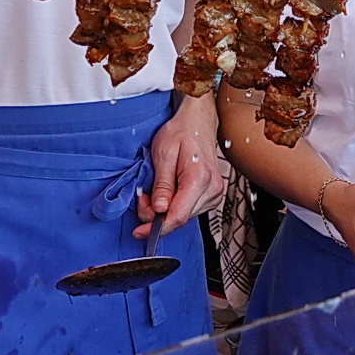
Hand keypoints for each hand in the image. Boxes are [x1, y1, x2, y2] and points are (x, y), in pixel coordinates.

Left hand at [135, 96, 224, 236]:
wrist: (198, 122)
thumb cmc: (181, 133)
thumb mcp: (163, 154)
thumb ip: (162, 184)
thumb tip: (159, 209)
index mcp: (199, 177)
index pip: (178, 215)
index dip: (156, 228)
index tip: (140, 231)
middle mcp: (211, 189)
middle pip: (180, 218)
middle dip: (156, 215)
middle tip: (144, 198)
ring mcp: (214, 194)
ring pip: (184, 216)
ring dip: (164, 211)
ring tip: (156, 191)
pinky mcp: (211, 196)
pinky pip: (188, 211)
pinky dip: (173, 207)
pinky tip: (168, 194)